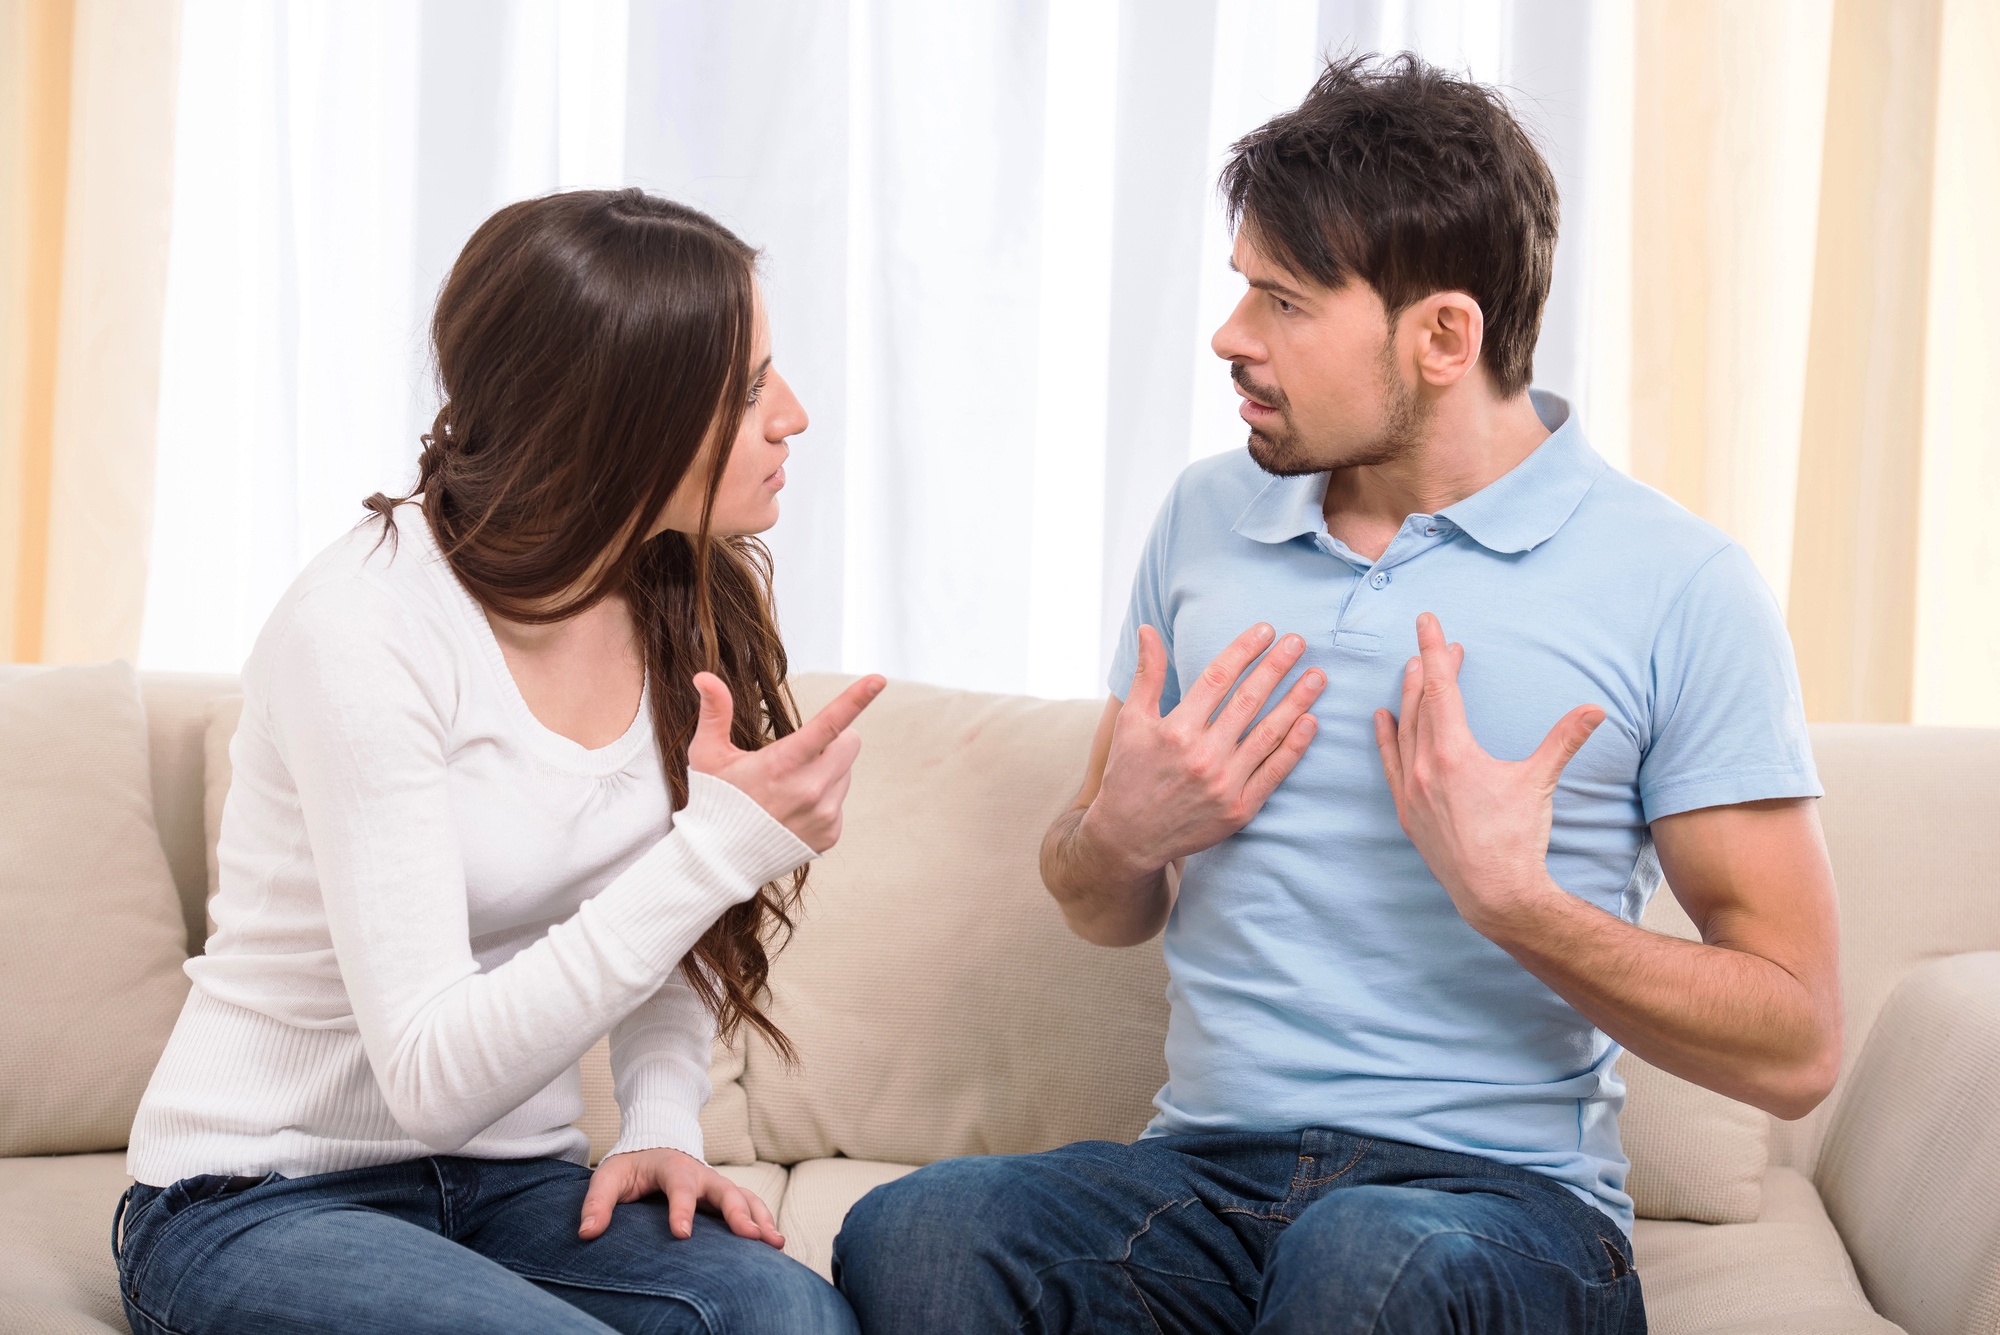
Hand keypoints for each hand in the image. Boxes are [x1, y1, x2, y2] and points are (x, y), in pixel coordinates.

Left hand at [578, 1147, 783, 1247]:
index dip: (682, 1210)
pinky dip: (765, 1221)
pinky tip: (775, 1244)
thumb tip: (587, 1233)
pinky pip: (751, 1205)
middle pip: (726, 1191)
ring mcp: (717, 1184)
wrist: (655, 1144)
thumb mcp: (609, 1177)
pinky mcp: (724, 1195)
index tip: (682, 1234)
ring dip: (762, 1219)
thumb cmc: (631, 1165)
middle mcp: (702, 1175)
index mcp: (673, 1167)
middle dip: (740, 1214)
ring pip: (746, 1198)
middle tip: (752, 1237)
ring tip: (775, 1243)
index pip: (680, 1187)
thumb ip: (597, 1202)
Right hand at [689, 672, 884, 852]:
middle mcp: (810, 790)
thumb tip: (704, 676)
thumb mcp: (708, 755)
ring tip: (789, 786)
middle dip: (833, 739)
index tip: (877, 680)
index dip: (856, 699)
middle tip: (800, 753)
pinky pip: (840, 800)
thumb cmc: (714, 802)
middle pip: (850, 742)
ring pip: (846, 771)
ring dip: (827, 769)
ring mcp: (824, 814)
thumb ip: (714, 712)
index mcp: (783, 764)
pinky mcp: (831, 833)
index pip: (829, 725)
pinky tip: (794, 808)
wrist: (721, 861)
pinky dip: (824, 798)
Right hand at [1081, 622, 1323, 876]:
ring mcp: (1224, 784)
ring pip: (1269, 733)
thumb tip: (1148, 630)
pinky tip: (1311, 721)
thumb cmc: (1128, 774)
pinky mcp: (1240, 809)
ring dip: (1297, 701)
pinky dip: (1294, 746)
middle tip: (1299, 642)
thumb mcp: (1131, 722)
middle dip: (1277, 667)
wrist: (1130, 838)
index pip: (1218, 678)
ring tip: (1317, 676)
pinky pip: (1275, 772)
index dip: (1244, 651)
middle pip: (1249, 700)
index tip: (1266, 631)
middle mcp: (1203, 755)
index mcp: (1175, 730)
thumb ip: (1146, 675)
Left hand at [1372, 612, 1603, 932]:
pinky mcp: (1407, 812)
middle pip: (1421, 704)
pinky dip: (1387, 737)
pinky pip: (1391, 763)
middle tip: (1437, 646)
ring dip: (1408, 698)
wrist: (1495, 893)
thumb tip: (1596, 710)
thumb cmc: (1517, 838)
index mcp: (1453, 753)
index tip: (1425, 621)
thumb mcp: (1540, 782)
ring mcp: (1411, 790)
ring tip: (1413, 672)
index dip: (1435, 651)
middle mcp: (1424, 767)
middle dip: (1429, 670)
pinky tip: (1383, 719)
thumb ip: (1564, 740)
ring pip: (1404, 730)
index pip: (1441, 687)